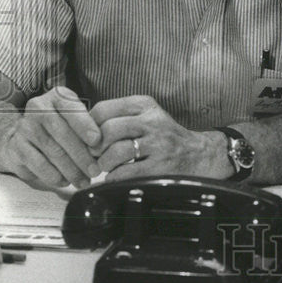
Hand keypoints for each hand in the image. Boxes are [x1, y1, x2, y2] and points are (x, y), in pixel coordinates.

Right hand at [0, 86, 102, 189]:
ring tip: (83, 181)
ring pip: (52, 152)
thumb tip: (101, 145)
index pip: (71, 110)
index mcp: (56, 97)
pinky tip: (65, 181)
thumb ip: (88, 125)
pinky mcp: (15, 147)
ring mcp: (24, 128)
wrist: (22, 134)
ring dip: (71, 170)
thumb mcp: (74, 116)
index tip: (97, 141)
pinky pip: (38, 164)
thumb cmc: (59, 124)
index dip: (85, 126)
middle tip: (95, 171)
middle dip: (82, 155)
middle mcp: (37, 109)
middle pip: (63, 134)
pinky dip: (54, 175)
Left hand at [89, 95, 228, 180]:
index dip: (88, 126)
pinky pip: (123, 173)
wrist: (198, 154)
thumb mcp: (147, 115)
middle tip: (95, 155)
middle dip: (94, 147)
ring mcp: (157, 144)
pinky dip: (113, 177)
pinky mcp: (158, 166)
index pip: (103, 109)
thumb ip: (119, 116)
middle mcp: (152, 121)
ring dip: (103, 164)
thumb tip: (83, 129)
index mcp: (145, 105)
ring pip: (114, 152)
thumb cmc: (164, 136)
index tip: (89, 138)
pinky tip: (116, 176)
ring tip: (106, 167)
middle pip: (107, 130)